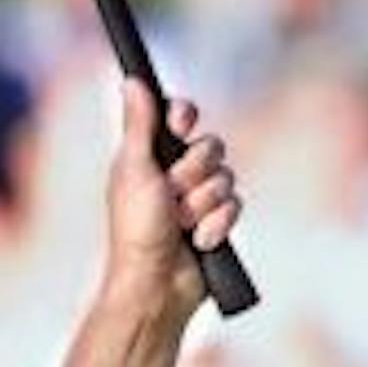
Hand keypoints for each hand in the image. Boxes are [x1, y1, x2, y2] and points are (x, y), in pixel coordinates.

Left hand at [105, 79, 242, 317]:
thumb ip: (139, 125)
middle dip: (193, 173)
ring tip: (182, 226)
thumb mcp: (134, 170)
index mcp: (151, 157)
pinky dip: (217, 225)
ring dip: (203, 204)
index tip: (181, 123)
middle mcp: (176, 174)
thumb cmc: (135, 231)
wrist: (154, 286)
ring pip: (226, 177)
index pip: (179, 116)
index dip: (184, 117)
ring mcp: (198, 199)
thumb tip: (132, 80)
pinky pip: (235, 205)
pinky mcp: (217, 223)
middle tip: (171, 197)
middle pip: (210, 145)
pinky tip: (199, 242)